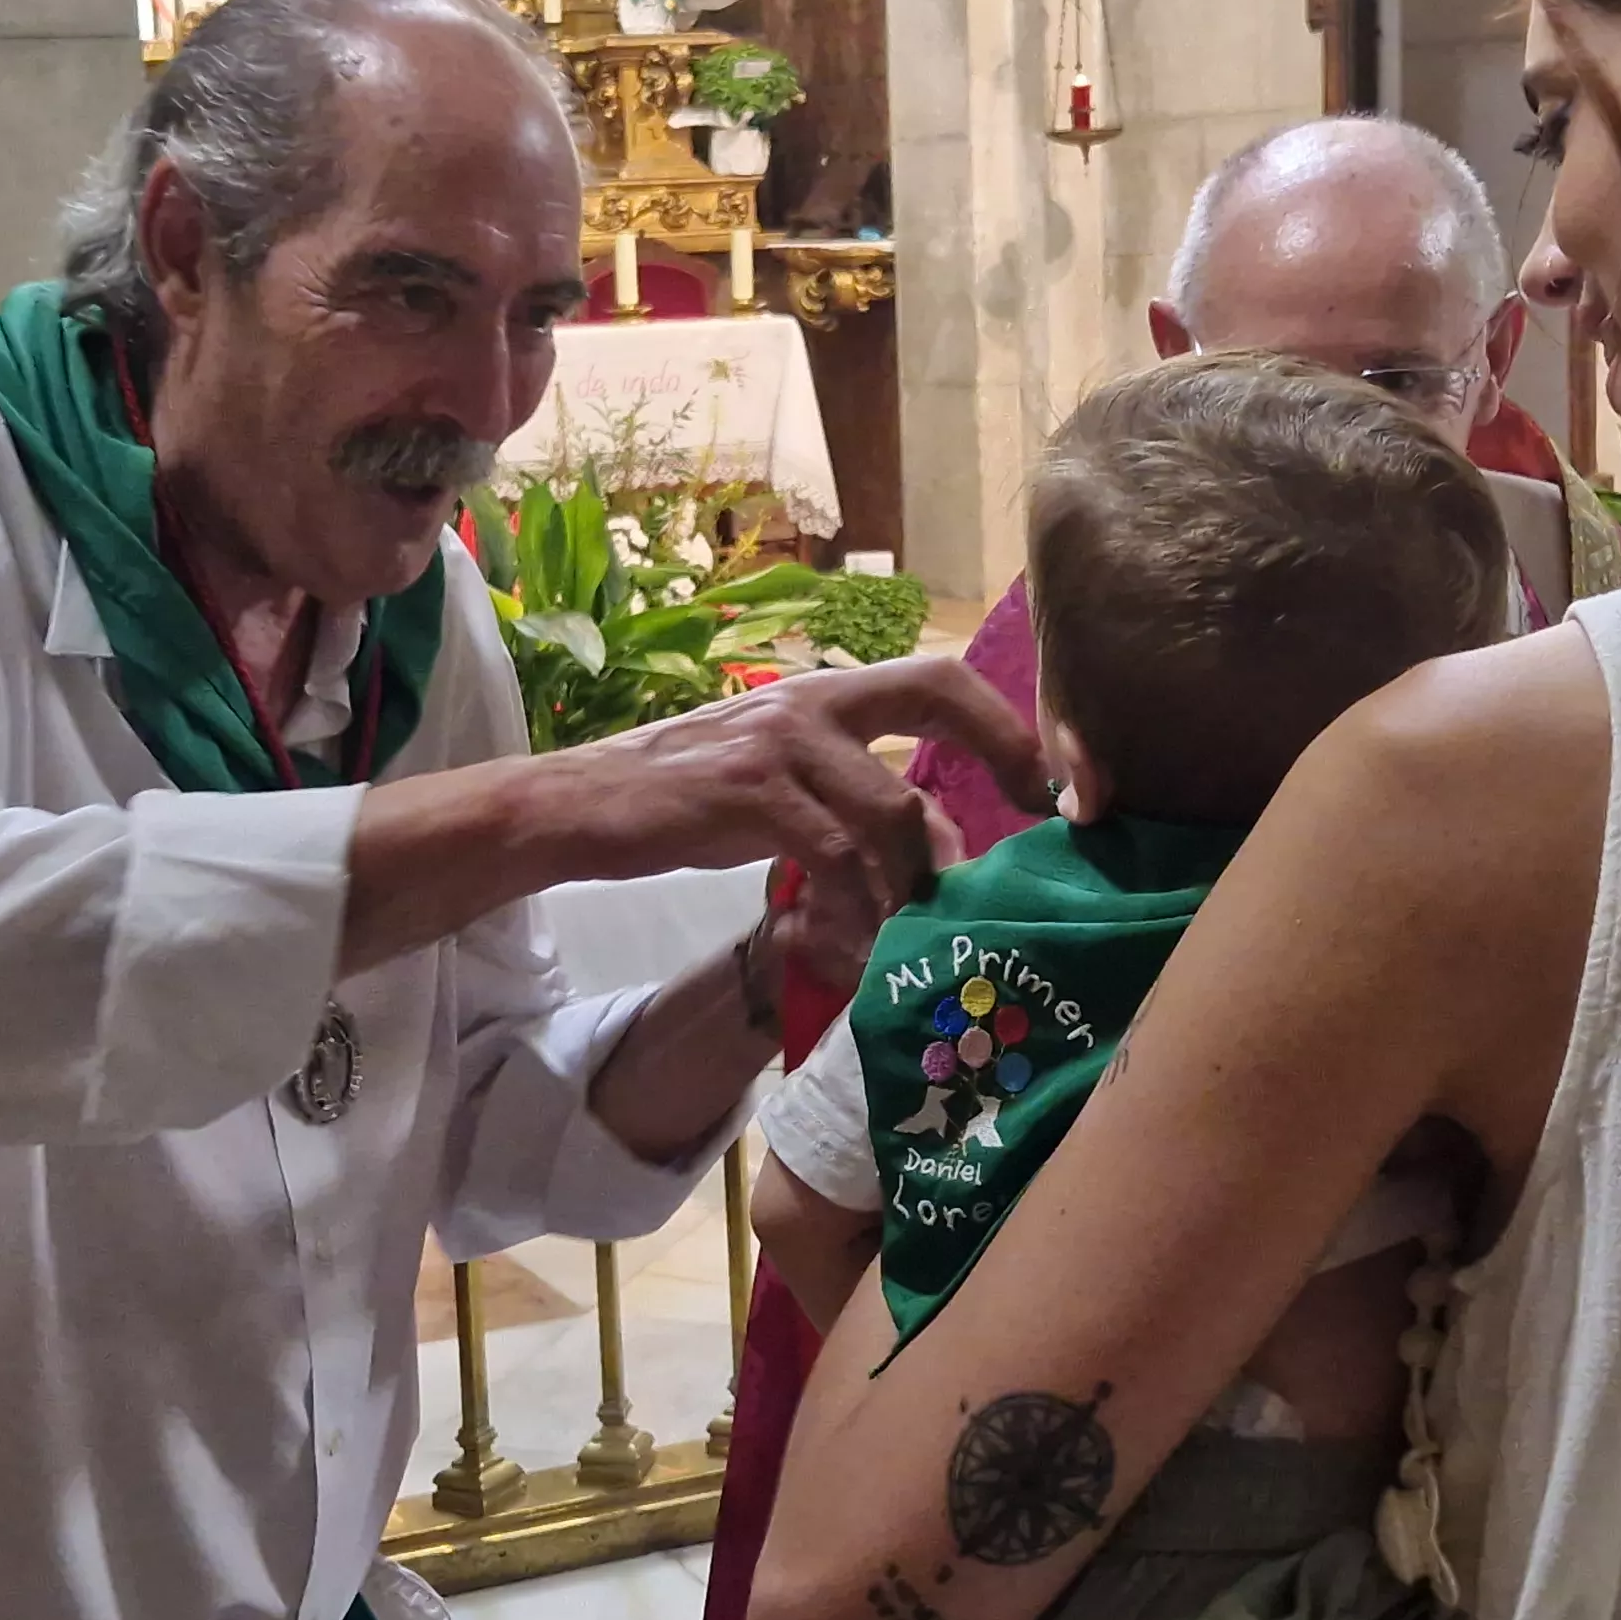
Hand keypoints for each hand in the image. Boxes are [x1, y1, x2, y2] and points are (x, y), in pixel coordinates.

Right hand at [536, 657, 1043, 922]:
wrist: (576, 807)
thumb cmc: (680, 803)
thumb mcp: (777, 793)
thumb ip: (852, 807)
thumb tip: (935, 851)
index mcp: (822, 695)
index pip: (936, 676)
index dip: (1004, 721)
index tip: (1044, 784)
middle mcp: (809, 700)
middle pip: (937, 694)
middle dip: (1002, 751)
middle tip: (1034, 825)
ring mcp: (780, 740)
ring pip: (892, 806)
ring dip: (915, 881)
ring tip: (914, 936)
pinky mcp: (747, 792)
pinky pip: (835, 855)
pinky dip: (856, 907)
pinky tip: (853, 943)